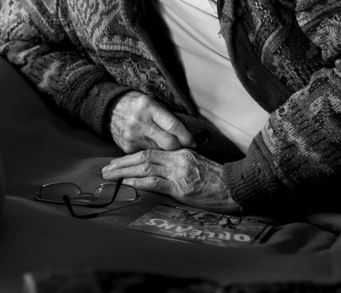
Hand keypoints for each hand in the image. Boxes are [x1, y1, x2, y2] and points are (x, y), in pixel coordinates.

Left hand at [101, 148, 241, 212]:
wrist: (235, 187)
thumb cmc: (217, 180)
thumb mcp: (197, 166)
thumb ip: (179, 166)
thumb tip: (161, 171)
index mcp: (180, 153)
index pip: (150, 152)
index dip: (130, 156)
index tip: (117, 162)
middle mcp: (177, 159)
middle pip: (143, 156)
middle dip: (121, 163)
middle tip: (105, 169)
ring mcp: (178, 173)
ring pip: (145, 167)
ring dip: (124, 172)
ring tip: (110, 176)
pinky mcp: (181, 187)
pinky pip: (155, 182)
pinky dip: (139, 182)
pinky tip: (127, 184)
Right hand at [108, 91, 193, 152]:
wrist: (110, 109)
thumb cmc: (137, 105)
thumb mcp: (153, 103)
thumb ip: (167, 118)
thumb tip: (187, 134)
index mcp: (149, 107)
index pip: (173, 126)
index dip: (186, 137)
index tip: (193, 142)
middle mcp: (140, 122)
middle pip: (169, 144)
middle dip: (179, 147)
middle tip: (183, 147)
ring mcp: (133, 137)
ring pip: (160, 152)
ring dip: (167, 152)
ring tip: (168, 147)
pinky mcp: (127, 148)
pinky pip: (147, 155)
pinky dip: (153, 153)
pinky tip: (153, 148)